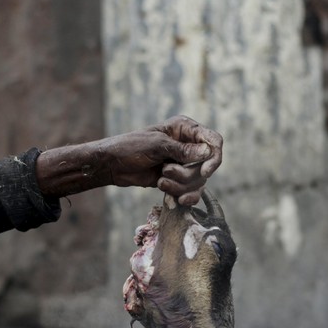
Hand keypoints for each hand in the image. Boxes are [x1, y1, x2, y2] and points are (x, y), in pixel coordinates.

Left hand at [36, 115, 223, 205]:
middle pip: (208, 165)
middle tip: (166, 172)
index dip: (214, 157)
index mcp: (185, 129)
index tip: (205, 172)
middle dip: (188, 174)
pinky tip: (176, 199)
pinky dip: (184, 196)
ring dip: (180, 185)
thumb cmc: (131, 148)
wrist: (113, 165)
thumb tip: (208, 152)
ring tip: (161, 182)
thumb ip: (183, 150)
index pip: (213, 141)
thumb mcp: (157, 145)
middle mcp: (188, 145)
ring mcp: (184, 163)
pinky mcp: (177, 179)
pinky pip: (192, 191)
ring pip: (199, 181)